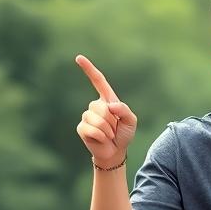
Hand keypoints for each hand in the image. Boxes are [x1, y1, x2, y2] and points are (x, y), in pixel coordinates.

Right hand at [75, 54, 137, 168]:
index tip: (79, 58)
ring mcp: (87, 116)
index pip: (98, 81)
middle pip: (100, 107)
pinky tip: (102, 140)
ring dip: (107, 130)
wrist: (116, 151)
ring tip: (109, 135)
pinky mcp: (82, 128)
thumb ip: (124, 110)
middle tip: (114, 129)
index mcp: (107, 100)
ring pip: (96, 119)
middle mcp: (95, 106)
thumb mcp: (131, 121)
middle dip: (111, 121)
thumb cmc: (124, 134)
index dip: (89, 69)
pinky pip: (91, 129)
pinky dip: (101, 136)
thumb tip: (110, 106)